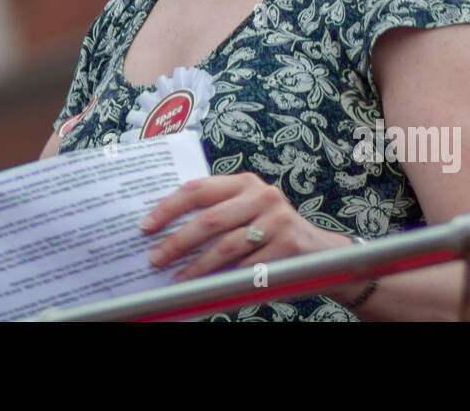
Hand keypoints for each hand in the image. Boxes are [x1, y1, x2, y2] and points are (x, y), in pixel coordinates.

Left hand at [139, 172, 345, 279]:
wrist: (323, 254)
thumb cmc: (271, 235)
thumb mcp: (246, 214)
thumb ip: (215, 215)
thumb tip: (164, 234)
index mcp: (243, 183)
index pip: (197, 189)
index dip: (168, 208)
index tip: (146, 226)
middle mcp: (261, 195)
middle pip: (209, 219)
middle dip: (178, 242)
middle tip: (156, 258)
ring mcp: (278, 219)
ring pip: (227, 246)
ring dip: (197, 267)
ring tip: (178, 279)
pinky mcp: (290, 245)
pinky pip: (249, 266)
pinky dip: (226, 279)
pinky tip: (210, 287)